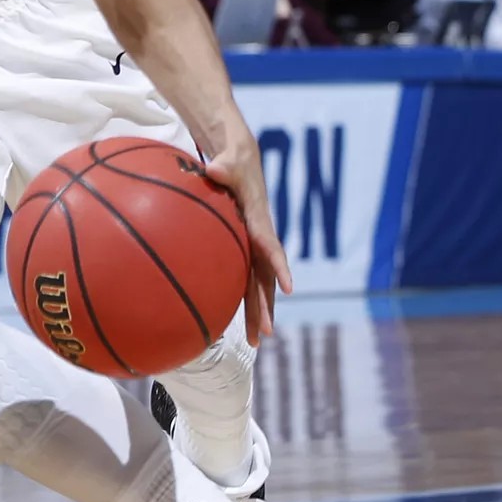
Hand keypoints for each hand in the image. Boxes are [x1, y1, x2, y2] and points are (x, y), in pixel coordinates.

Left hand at [201, 135, 292, 341]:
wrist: (240, 160)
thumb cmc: (233, 160)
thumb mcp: (230, 159)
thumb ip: (224, 166)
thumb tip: (213, 168)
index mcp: (258, 219)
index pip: (270, 245)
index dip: (279, 265)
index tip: (289, 287)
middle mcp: (260, 237)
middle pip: (266, 277)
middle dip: (267, 305)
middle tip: (266, 334)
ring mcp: (253, 246)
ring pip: (258, 284)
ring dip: (259, 311)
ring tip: (257, 342)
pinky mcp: (244, 249)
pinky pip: (243, 278)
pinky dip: (242, 299)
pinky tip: (232, 321)